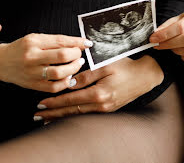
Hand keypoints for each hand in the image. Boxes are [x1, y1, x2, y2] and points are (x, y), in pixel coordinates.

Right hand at [0, 34, 91, 92]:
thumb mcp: (35, 39)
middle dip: (76, 55)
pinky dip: (65, 83)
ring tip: (77, 65)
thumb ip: (55, 41)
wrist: (1, 62)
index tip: (87, 43)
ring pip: (59, 73)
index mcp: (33, 42)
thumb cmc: (21, 48)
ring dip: (73, 69)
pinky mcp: (32, 85)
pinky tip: (69, 77)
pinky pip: (53, 87)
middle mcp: (32, 57)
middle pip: (61, 56)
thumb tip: (78, 43)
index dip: (77, 42)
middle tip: (80, 55)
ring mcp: (32, 73)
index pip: (60, 41)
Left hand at [34, 55, 163, 120]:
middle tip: (37, 116)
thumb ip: (87, 75)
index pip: (71, 99)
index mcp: (98, 93)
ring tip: (47, 119)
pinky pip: (87, 114)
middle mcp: (101, 104)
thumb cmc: (125, 66)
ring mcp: (106, 109)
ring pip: (78, 114)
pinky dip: (74, 116)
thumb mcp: (106, 65)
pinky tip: (67, 116)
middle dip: (53, 113)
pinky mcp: (109, 109)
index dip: (55, 102)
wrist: (145, 75)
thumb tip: (70, 83)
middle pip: (72, 111)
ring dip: (62, 117)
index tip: (41, 104)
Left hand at [149, 9, 183, 64]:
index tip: (153, 39)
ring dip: (176, 51)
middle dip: (169, 44)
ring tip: (171, 47)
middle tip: (159, 45)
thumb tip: (155, 35)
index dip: (165, 34)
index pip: (180, 27)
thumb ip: (168, 26)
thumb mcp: (181, 18)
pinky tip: (181, 53)